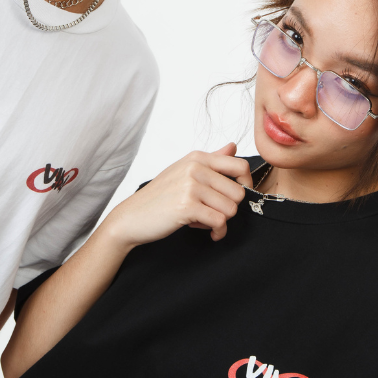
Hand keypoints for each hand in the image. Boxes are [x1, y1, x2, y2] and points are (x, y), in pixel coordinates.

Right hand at [104, 143, 252, 246]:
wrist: (131, 217)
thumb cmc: (160, 196)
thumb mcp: (184, 170)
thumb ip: (212, 159)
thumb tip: (233, 146)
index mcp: (198, 157)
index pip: (240, 165)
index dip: (246, 184)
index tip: (235, 197)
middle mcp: (195, 167)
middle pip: (239, 192)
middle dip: (229, 209)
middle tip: (212, 213)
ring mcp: (191, 186)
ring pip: (231, 209)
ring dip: (221, 221)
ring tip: (203, 220)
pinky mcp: (187, 206)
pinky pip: (219, 222)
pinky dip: (217, 232)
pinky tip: (206, 231)